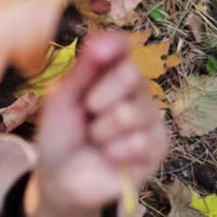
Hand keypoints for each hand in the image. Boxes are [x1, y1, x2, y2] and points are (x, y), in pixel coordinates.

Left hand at [24, 32, 167, 216]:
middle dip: (102, 96)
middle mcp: (134, 92)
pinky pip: (142, 141)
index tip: (101, 52)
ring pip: (134, 113)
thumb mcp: (62, 100)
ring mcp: (148, 118)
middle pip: (132, 75)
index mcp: (109, 74)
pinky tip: (109, 157)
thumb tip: (102, 38)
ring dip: (104, 131)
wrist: (62, 178)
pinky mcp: (157, 146)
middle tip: (87, 111)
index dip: (115, 47)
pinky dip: (116, 151)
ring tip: (95, 139)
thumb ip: (82, 71)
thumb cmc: (60, 135)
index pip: (122, 49)